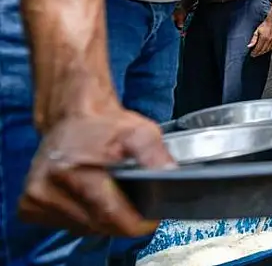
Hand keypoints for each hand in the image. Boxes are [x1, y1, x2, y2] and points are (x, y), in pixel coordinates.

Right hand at [20, 104, 174, 235]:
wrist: (72, 117)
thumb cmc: (104, 126)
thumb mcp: (139, 132)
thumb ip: (154, 154)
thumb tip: (169, 174)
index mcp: (70, 170)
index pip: (108, 214)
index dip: (135, 223)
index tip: (152, 220)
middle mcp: (46, 188)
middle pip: (97, 224)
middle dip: (123, 220)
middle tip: (138, 206)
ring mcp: (35, 199)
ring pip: (83, 228)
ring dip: (103, 220)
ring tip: (115, 198)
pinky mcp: (29, 206)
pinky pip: (68, 225)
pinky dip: (85, 218)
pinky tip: (92, 200)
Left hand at [248, 15, 271, 56]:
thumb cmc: (264, 25)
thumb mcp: (257, 31)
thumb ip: (253, 39)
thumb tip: (249, 46)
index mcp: (263, 38)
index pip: (258, 48)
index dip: (254, 52)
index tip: (252, 54)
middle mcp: (269, 40)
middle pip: (263, 50)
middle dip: (258, 53)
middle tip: (254, 55)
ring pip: (267, 50)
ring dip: (262, 52)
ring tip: (259, 53)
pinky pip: (271, 48)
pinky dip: (267, 50)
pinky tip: (265, 50)